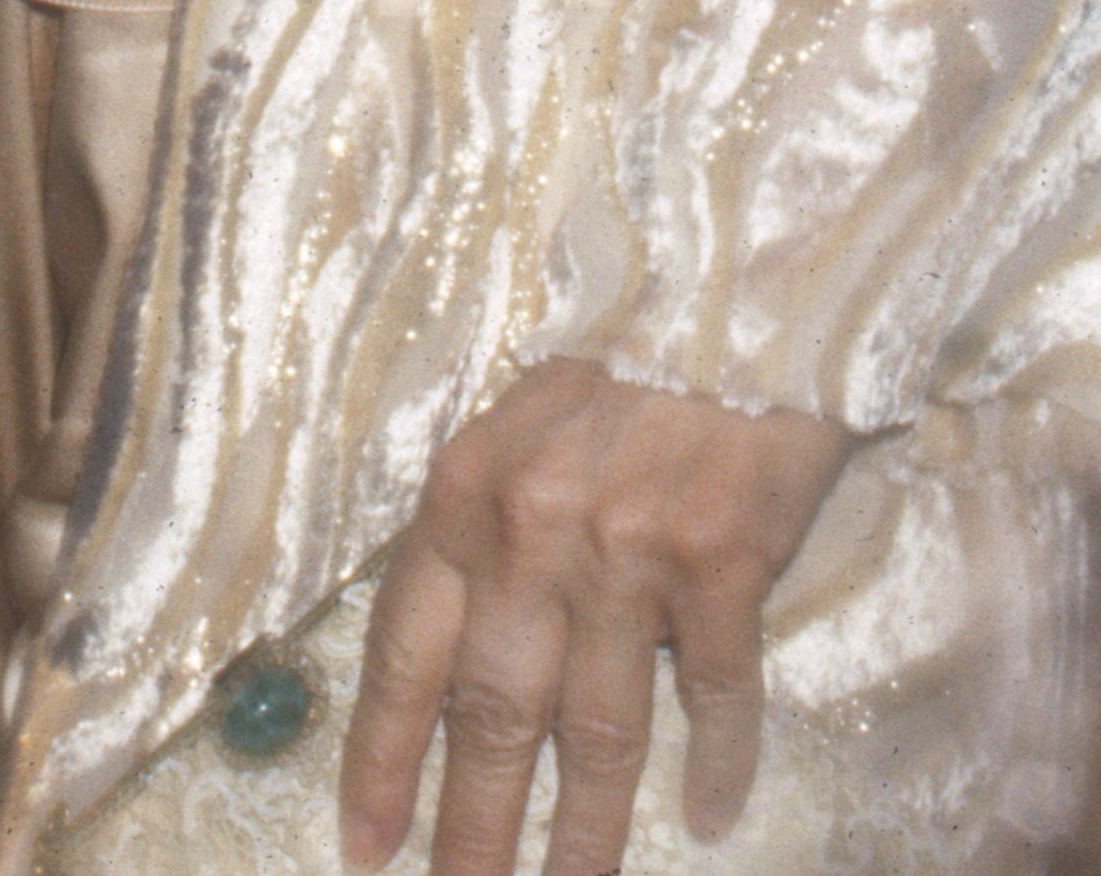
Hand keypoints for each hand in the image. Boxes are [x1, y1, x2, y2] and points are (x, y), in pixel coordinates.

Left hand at [338, 360, 848, 875]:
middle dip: (472, 830)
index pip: (407, 656)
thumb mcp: (514, 426)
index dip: (384, 762)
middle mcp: (534, 532)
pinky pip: (718, 694)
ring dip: (583, 834)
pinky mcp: (724, 562)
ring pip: (600, 732)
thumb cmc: (617, 362)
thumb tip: (446, 659)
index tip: (368, 848)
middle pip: (494, 717)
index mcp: (465, 493)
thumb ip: (480, 533)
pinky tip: (707, 815)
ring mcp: (632, 552)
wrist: (732, 282)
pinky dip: (716, 763)